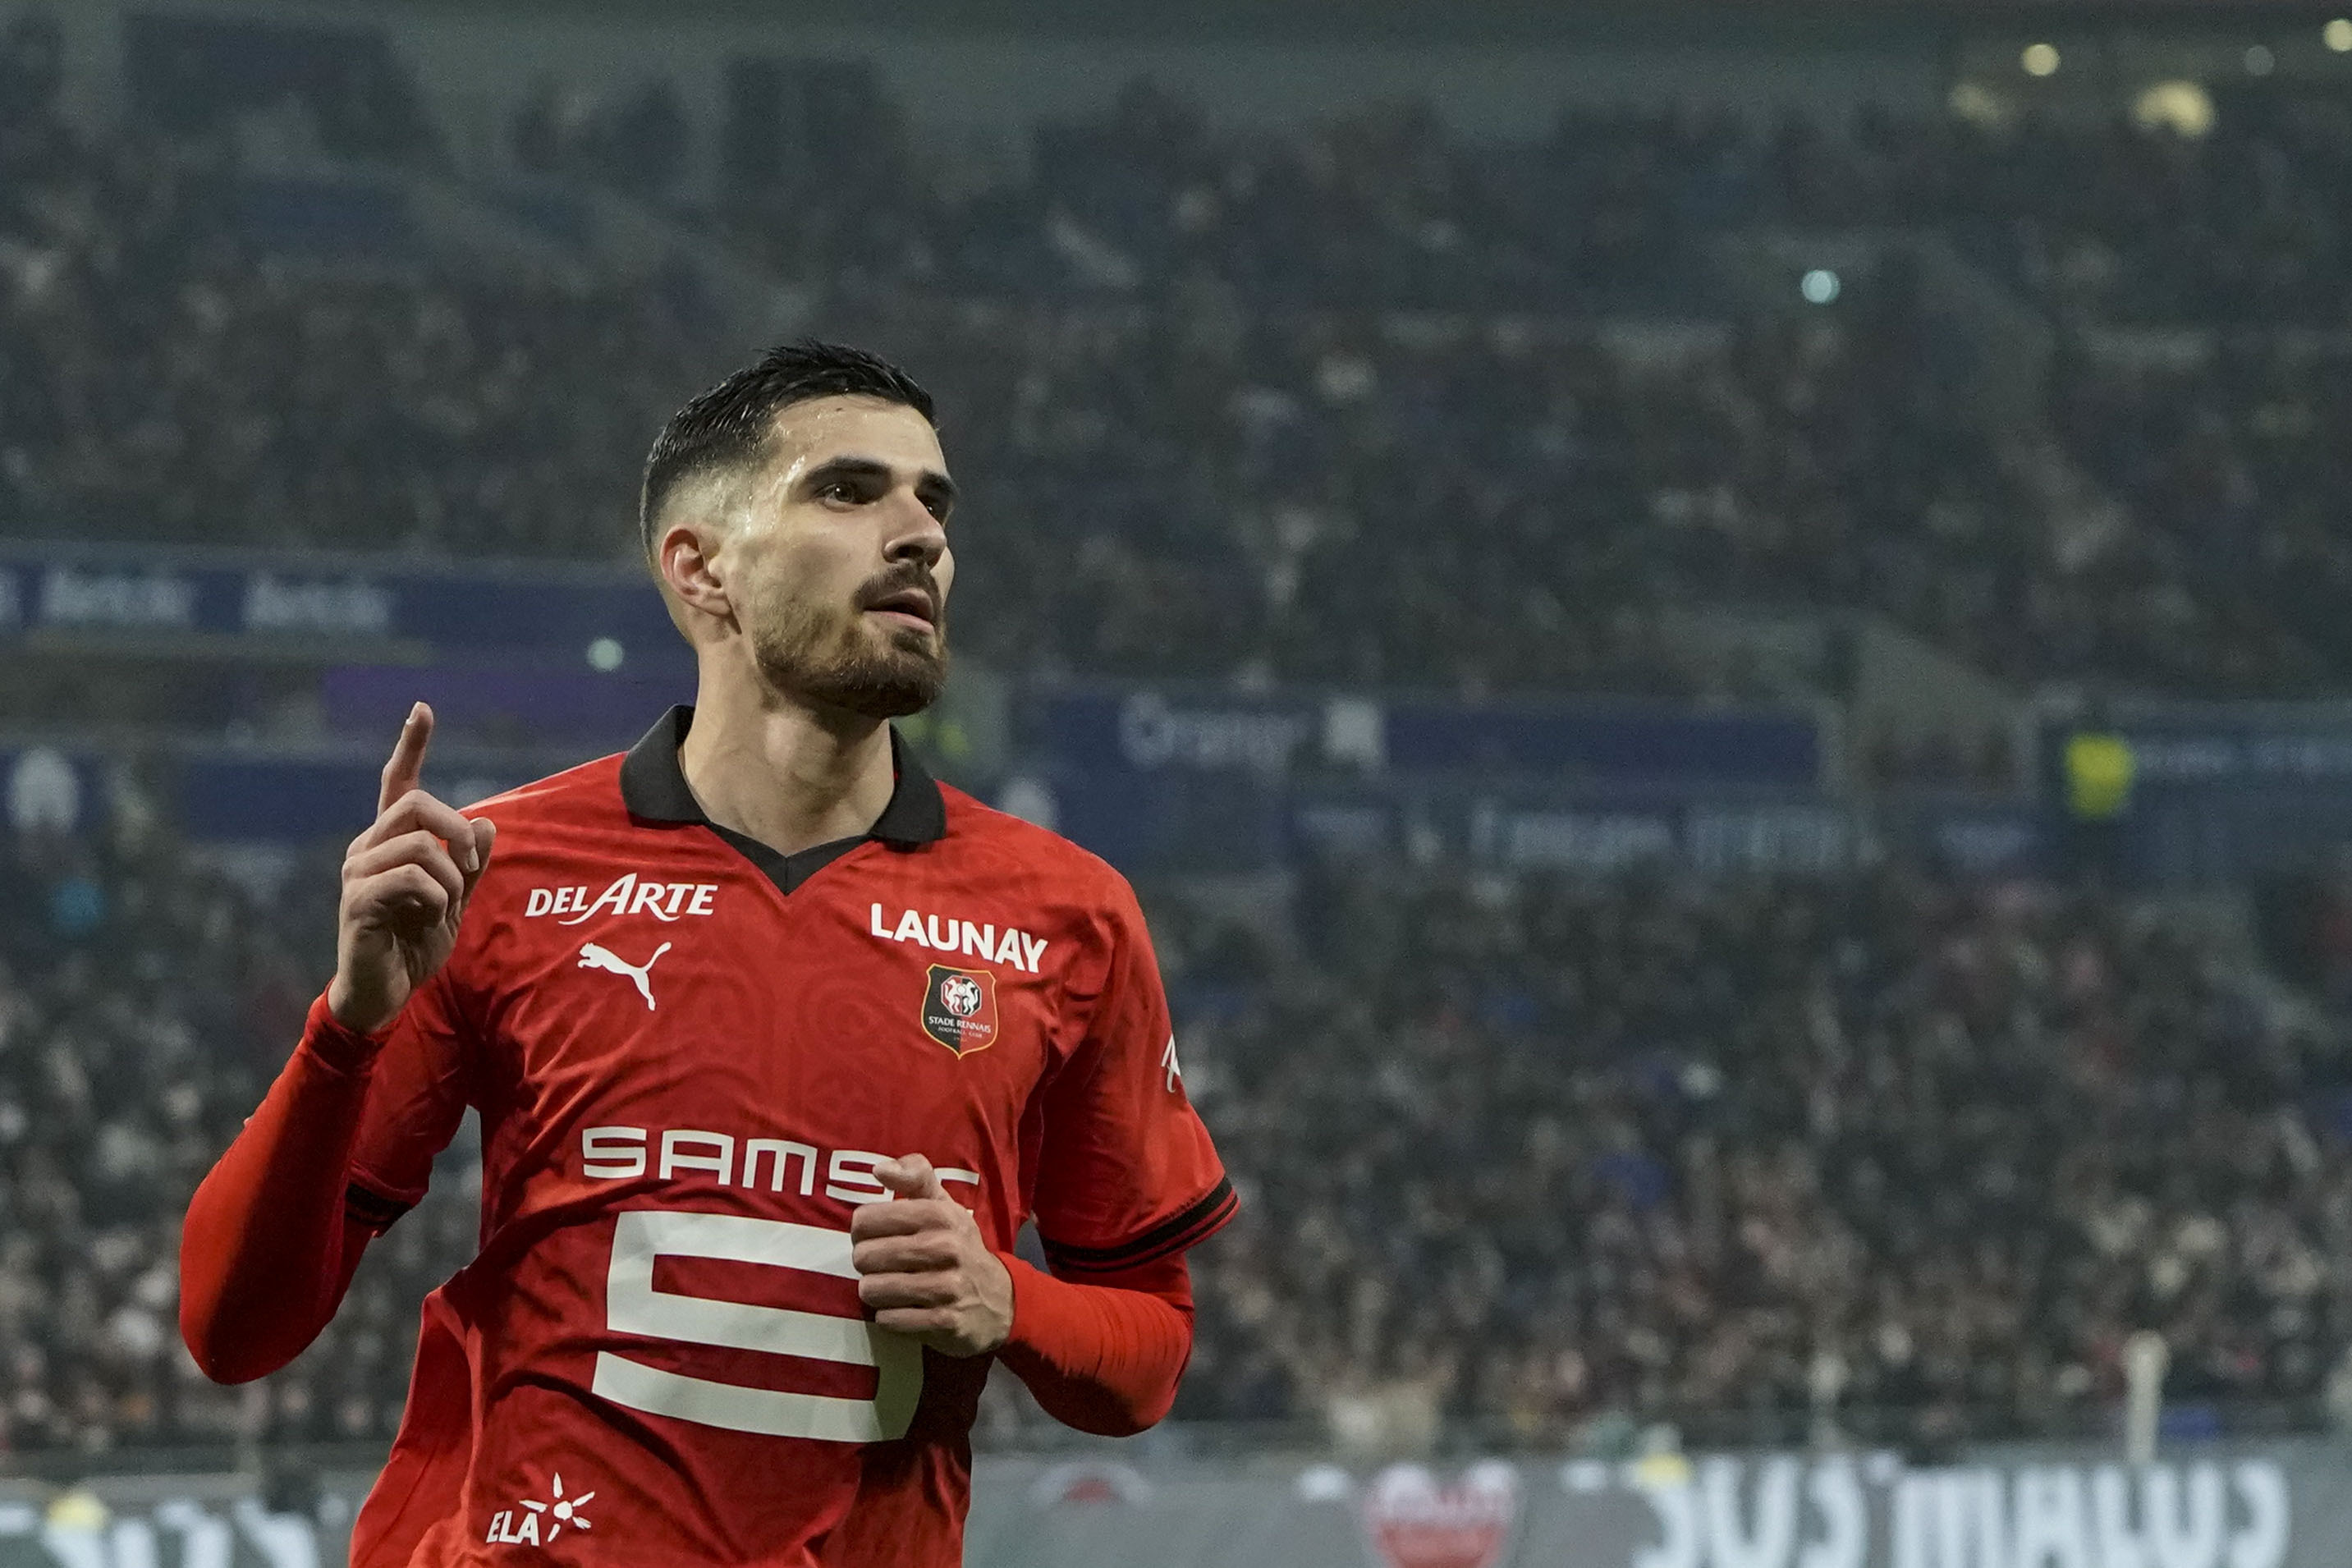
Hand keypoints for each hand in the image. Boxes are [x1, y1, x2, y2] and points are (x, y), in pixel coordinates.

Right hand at [326, 703, 497, 1036]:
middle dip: (457, 828)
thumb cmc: (414, 945)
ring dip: (451, 876)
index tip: (422, 709)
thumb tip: (489, 824)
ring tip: (446, 905)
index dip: (410, 746)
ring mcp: (357, 873)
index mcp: (389, 843)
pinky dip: (438, 896)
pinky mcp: (357, 901)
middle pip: (416, 804)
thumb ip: (471, 866)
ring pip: (420, 844)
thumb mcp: (455, 902)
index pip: (396, 784)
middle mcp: (367, 849)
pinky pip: (413, 878)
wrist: (385, 994)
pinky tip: (429, 917)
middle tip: (472, 863)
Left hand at [850, 1155, 1012, 1356]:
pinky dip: (889, 1317)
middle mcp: (945, 1248)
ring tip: (888, 1288)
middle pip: (865, 1257)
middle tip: (880, 1265)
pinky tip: (901, 1309)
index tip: (873, 1236)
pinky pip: (890, 1320)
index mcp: (940, 1214)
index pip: (867, 1220)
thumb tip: (880, 1168)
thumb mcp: (944, 1206)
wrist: (1001, 1300)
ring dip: (874, 1292)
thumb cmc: (959, 1247)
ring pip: (873, 1290)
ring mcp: (947, 1287)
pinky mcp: (944, 1322)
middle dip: (865, 1263)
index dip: (861, 1230)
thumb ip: (915, 1177)